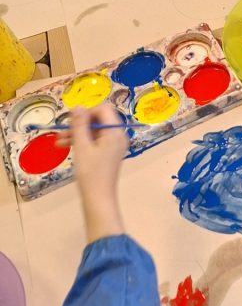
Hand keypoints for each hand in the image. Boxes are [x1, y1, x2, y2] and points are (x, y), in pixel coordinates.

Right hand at [66, 105, 127, 241]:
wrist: (99, 198)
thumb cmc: (90, 173)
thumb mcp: (82, 146)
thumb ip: (79, 125)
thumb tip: (77, 106)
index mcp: (115, 132)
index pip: (104, 109)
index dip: (87, 112)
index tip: (73, 121)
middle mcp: (118, 136)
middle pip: (99, 119)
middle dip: (79, 124)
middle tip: (62, 131)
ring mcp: (114, 145)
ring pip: (95, 131)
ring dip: (77, 133)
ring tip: (58, 141)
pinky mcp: (109, 153)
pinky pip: (96, 141)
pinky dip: (82, 141)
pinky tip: (66, 146)